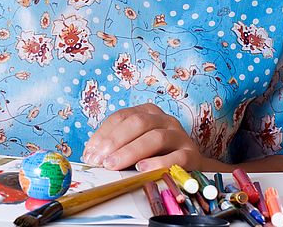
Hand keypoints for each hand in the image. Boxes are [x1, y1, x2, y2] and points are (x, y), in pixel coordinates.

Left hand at [81, 103, 203, 171]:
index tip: (90, 153)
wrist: (192, 166)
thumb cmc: (157, 154)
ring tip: (114, 165)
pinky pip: (176, 157)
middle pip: (138, 123)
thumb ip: (117, 146)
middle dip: (115, 141)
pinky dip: (158, 163)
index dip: (103, 134)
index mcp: (147, 112)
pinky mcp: (192, 154)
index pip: (121, 117)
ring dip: (131, 151)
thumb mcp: (136, 144)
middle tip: (100, 160)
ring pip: (155, 137)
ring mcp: (179, 135)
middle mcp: (164, 119)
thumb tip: (90, 156)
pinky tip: (142, 170)